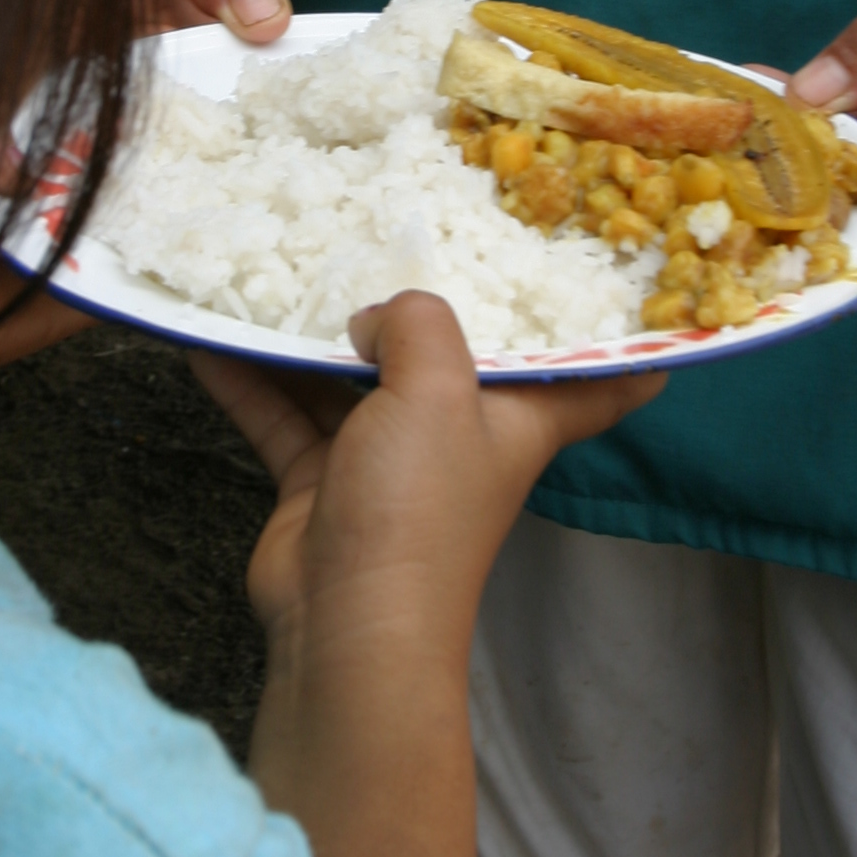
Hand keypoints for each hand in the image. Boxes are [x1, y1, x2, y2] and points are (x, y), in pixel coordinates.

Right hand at [192, 293, 659, 668]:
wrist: (346, 627)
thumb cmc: (417, 510)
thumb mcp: (437, 391)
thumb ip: (417, 324)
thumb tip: (376, 315)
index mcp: (518, 417)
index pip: (593, 380)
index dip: (627, 345)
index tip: (651, 299)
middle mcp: (457, 434)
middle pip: (449, 359)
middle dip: (421, 307)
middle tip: (391, 229)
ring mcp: (385, 460)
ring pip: (352, 380)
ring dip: (311, 337)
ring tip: (269, 268)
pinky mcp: (321, 484)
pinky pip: (286, 416)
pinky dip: (251, 381)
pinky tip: (205, 339)